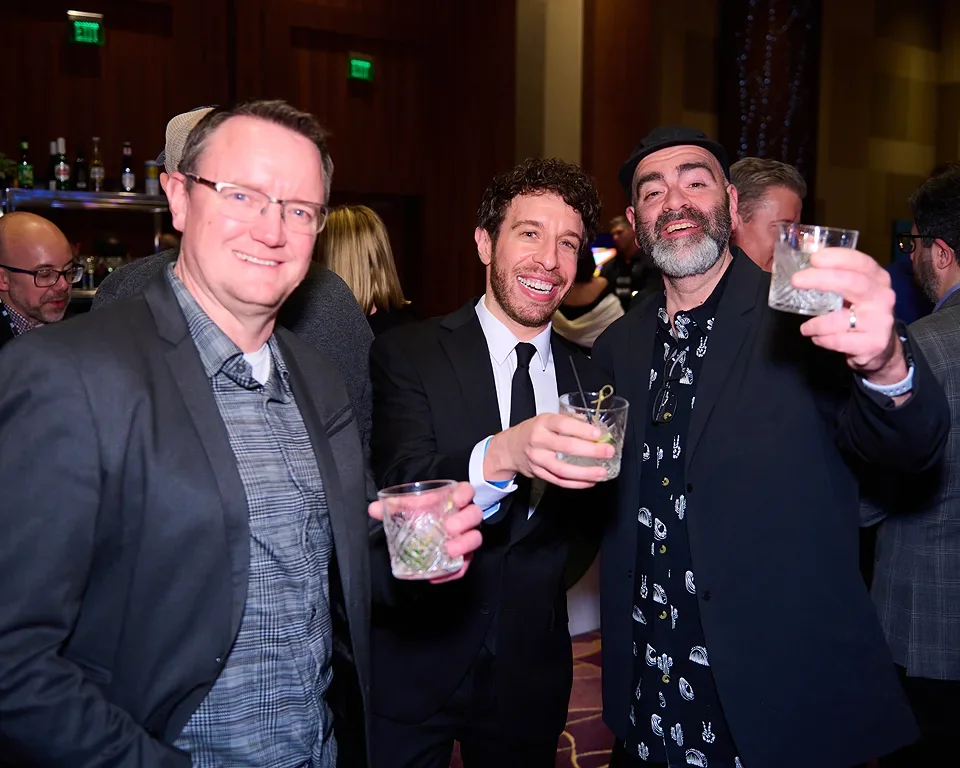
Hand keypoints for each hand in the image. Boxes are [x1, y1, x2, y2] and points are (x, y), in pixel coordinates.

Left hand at [367, 481, 482, 583]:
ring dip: (465, 545)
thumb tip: (374, 509)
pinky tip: (439, 576)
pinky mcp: (464, 555)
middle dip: (465, 521)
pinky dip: (455, 572)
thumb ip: (393, 506)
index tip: (457, 500)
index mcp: (455, 499)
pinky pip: (465, 565)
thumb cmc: (424, 512)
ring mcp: (466, 536)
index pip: (467, 491)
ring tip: (450, 551)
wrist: (429, 528)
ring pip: (475, 538)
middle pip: (474, 515)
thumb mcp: (410, 505)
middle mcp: (465, 516)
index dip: (465, 494)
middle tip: (449, 528)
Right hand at [484, 412, 612, 488]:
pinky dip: (576, 483)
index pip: (564, 425)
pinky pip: (559, 481)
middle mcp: (539, 441)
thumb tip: (594, 424)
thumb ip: (570, 420)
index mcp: (543, 423)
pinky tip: (589, 481)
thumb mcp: (548, 419)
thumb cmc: (532, 431)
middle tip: (607, 452)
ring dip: (585, 473)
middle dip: (591, 450)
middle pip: (566, 447)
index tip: (598, 433)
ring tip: (601, 473)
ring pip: (563, 469)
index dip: (582, 429)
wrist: (510, 448)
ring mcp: (538, 459)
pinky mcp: (539, 473)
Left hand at [791, 248, 907, 385]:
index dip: (838, 258)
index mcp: (878, 279)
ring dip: (816, 324)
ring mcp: (880, 321)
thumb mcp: (856, 292)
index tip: (814, 258)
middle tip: (796, 280)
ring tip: (806, 328)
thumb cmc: (861, 314)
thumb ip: (838, 277)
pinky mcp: (874, 343)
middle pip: (852, 283)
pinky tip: (818, 338)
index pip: (861, 263)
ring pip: (839, 319)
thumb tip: (807, 258)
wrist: (882, 348)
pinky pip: (838, 340)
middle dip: (821, 279)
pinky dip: (822, 339)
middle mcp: (882, 297)